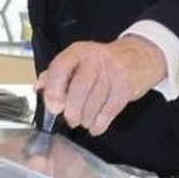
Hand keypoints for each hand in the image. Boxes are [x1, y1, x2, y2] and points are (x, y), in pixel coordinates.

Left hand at [36, 36, 166, 135]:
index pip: (60, 67)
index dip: (54, 90)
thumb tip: (39, 87)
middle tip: (71, 119)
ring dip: (86, 119)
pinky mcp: (126, 87)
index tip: (54, 107)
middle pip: (79, 89)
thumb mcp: (78, 60)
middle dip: (72, 111)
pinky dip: (100, 123)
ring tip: (84, 121)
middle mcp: (95, 59)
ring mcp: (113, 72)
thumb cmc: (103, 62)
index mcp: (78, 52)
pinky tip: (96, 125)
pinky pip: (109, 111)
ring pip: (94, 103)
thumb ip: (56, 74)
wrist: (139, 57)